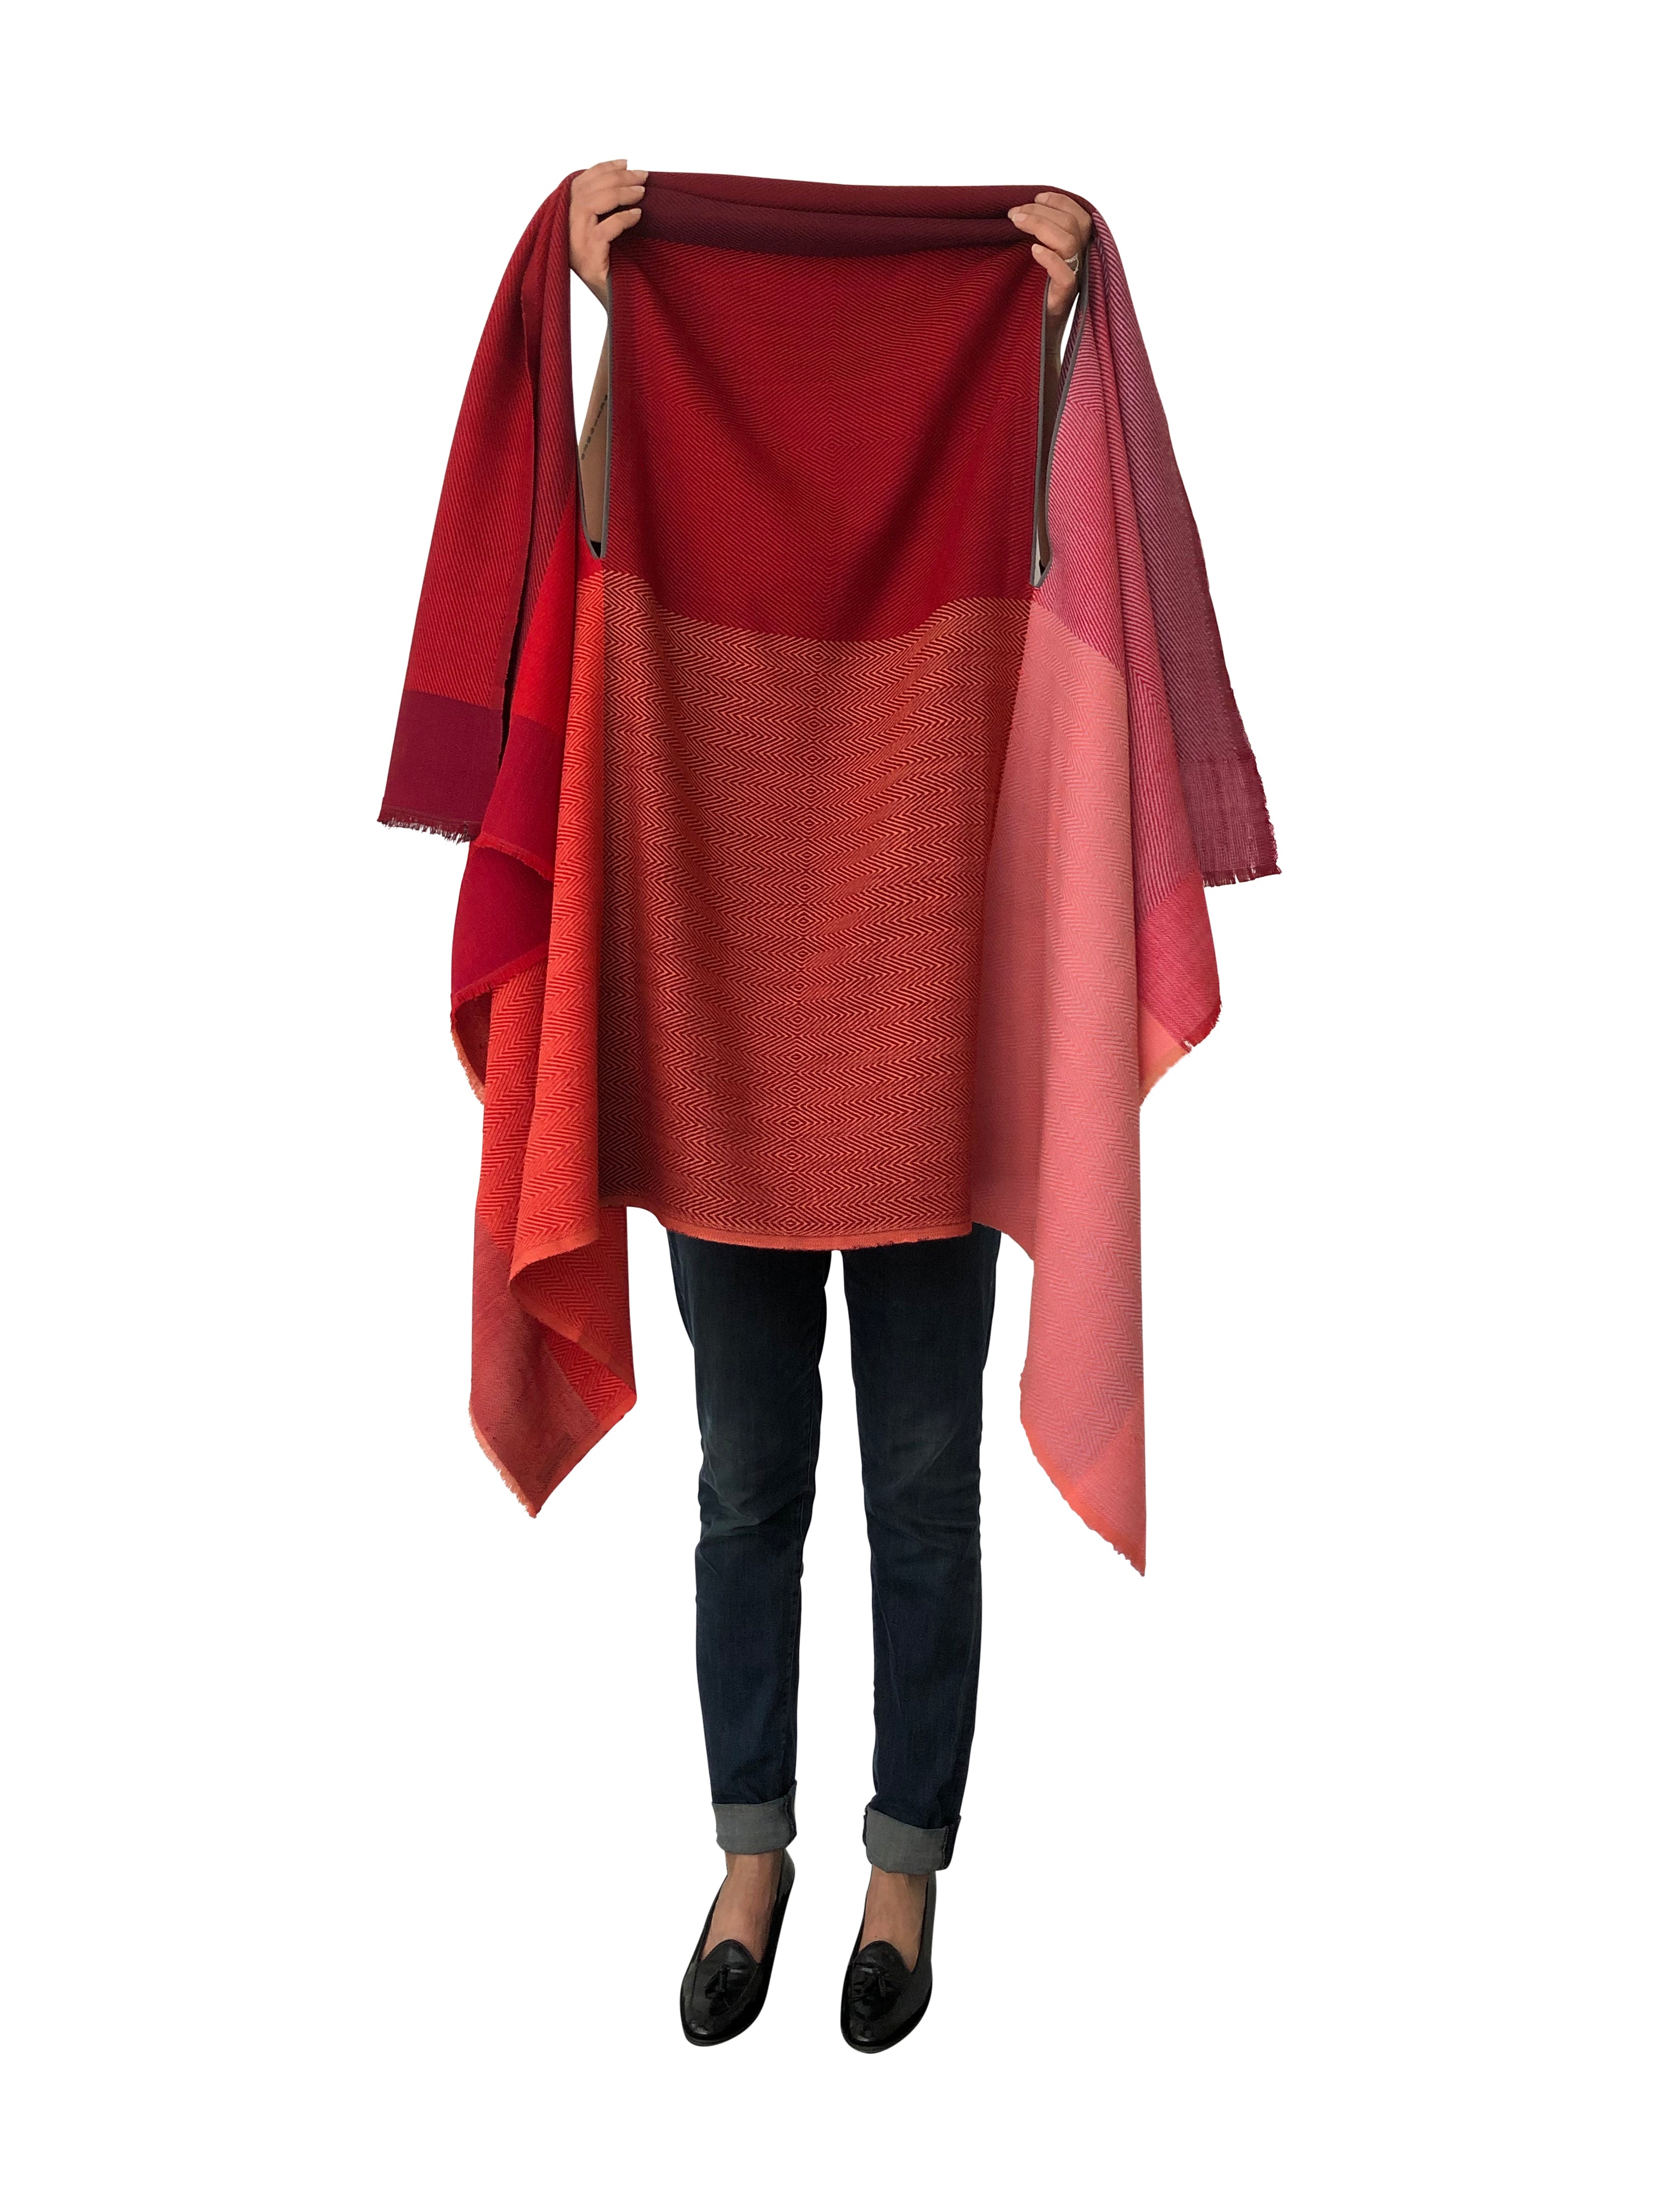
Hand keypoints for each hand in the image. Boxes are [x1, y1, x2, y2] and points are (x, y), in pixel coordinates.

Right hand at [569, 159, 648, 304]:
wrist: (617, 305)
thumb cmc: (616, 268)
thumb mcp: (607, 233)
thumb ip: (605, 209)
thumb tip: (628, 179)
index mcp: (567, 219)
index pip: (580, 183)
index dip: (603, 168)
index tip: (626, 162)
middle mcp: (565, 230)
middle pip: (585, 190)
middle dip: (616, 177)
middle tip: (643, 176)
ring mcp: (573, 246)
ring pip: (590, 205)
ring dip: (619, 194)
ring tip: (642, 192)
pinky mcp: (587, 260)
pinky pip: (602, 231)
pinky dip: (621, 219)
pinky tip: (638, 216)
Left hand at [1007, 191, 1091, 325]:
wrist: (1035, 340)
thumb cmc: (1033, 300)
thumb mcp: (1036, 265)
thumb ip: (1039, 243)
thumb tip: (1018, 214)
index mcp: (1078, 253)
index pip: (1081, 218)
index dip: (1061, 202)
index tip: (1037, 196)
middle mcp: (1080, 265)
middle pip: (1073, 225)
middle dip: (1042, 211)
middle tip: (1014, 213)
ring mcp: (1074, 282)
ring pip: (1069, 242)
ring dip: (1041, 225)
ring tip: (1016, 222)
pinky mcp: (1064, 300)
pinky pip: (1065, 275)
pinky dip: (1050, 258)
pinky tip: (1033, 250)